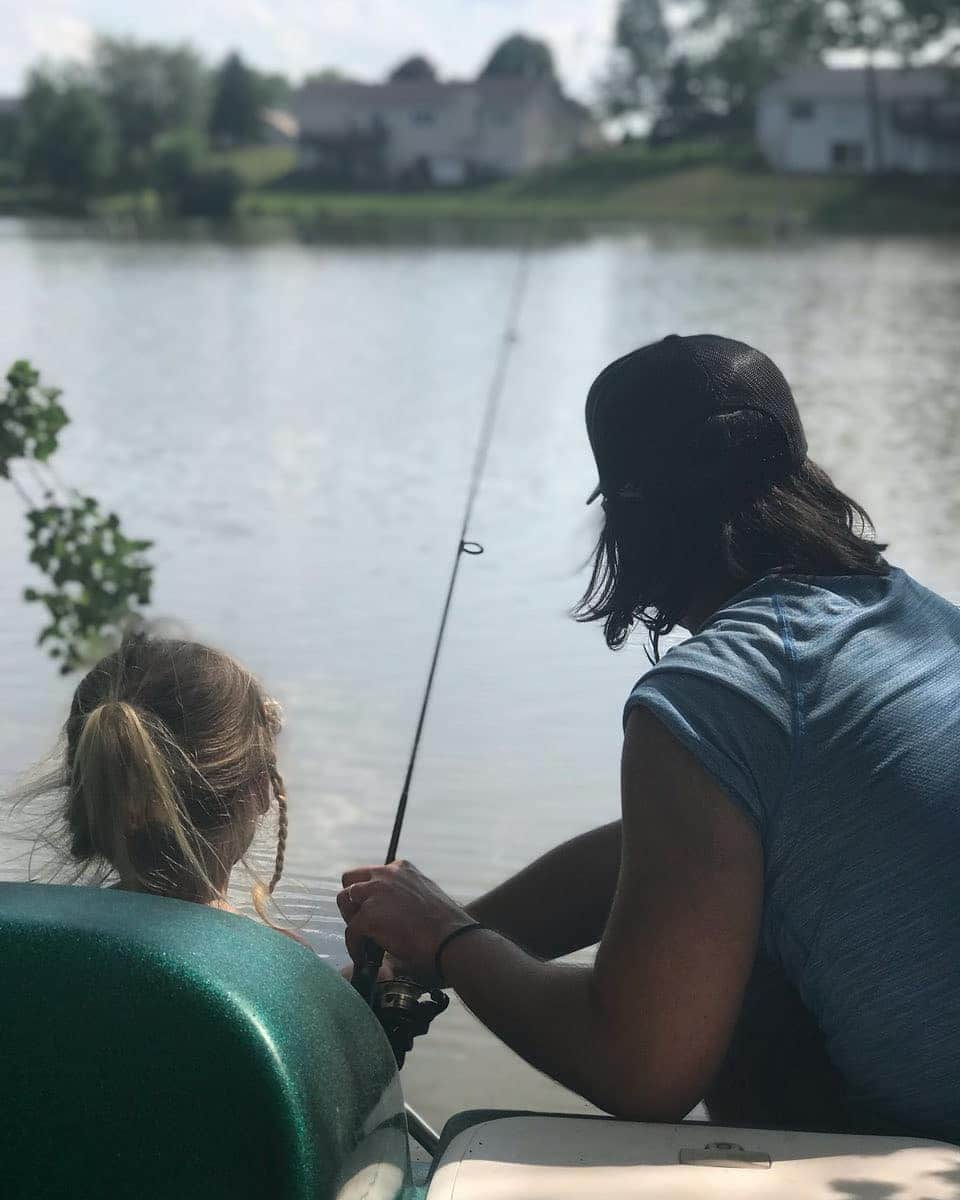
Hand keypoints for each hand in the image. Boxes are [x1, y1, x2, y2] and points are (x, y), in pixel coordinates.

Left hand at [338, 860, 471, 979]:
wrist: (451, 939)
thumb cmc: (445, 926)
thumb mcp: (425, 895)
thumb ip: (405, 895)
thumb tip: (393, 910)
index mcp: (401, 868)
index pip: (371, 874)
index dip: (368, 893)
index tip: (372, 909)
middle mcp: (385, 875)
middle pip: (350, 881)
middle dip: (353, 902)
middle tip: (362, 923)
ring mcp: (375, 893)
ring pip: (344, 901)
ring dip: (351, 920)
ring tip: (362, 940)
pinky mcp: (369, 916)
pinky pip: (351, 932)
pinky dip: (355, 947)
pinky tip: (364, 959)